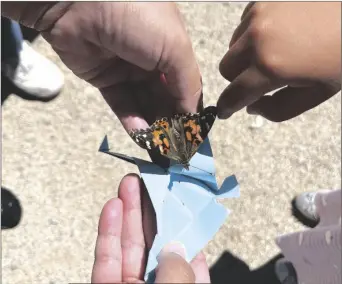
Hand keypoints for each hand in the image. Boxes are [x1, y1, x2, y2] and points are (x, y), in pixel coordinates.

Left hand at [2, 2, 201, 131]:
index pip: (187, 85)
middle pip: (166, 98)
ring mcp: (128, 70)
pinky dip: (132, 121)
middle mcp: (153, 59)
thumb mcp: (174, 47)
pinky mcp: (105, 79)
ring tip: (160, 148)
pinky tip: (142, 137)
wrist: (80, 3)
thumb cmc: (138, 18)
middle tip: (176, 148)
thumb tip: (192, 115)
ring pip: (145, 104)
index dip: (191, 111)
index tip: (195, 136)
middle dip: (171, 123)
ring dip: (153, 126)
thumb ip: (188, 83)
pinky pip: (122, 103)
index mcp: (173, 47)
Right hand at [91, 174, 209, 282]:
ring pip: (128, 244)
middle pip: (154, 240)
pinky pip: (106, 259)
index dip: (180, 221)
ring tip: (129, 183)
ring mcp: (130, 283)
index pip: (186, 249)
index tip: (175, 195)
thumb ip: (180, 270)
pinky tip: (113, 207)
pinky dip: (108, 232)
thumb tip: (175, 246)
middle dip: (149, 207)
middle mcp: (156, 282)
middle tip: (148, 179)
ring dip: (128, 211)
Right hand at [217, 2, 340, 121]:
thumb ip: (277, 110)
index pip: (233, 94)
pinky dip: (253, 35)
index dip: (226, 107)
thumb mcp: (314, 94)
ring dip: (246, 55)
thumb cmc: (339, 57)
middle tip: (261, 78)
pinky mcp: (262, 1)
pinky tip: (277, 35)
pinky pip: (244, 25)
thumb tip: (251, 106)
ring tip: (275, 53)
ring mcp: (259, 14)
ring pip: (233, 46)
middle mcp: (258, 38)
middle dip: (239, 78)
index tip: (223, 111)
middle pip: (226, 68)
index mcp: (271, 66)